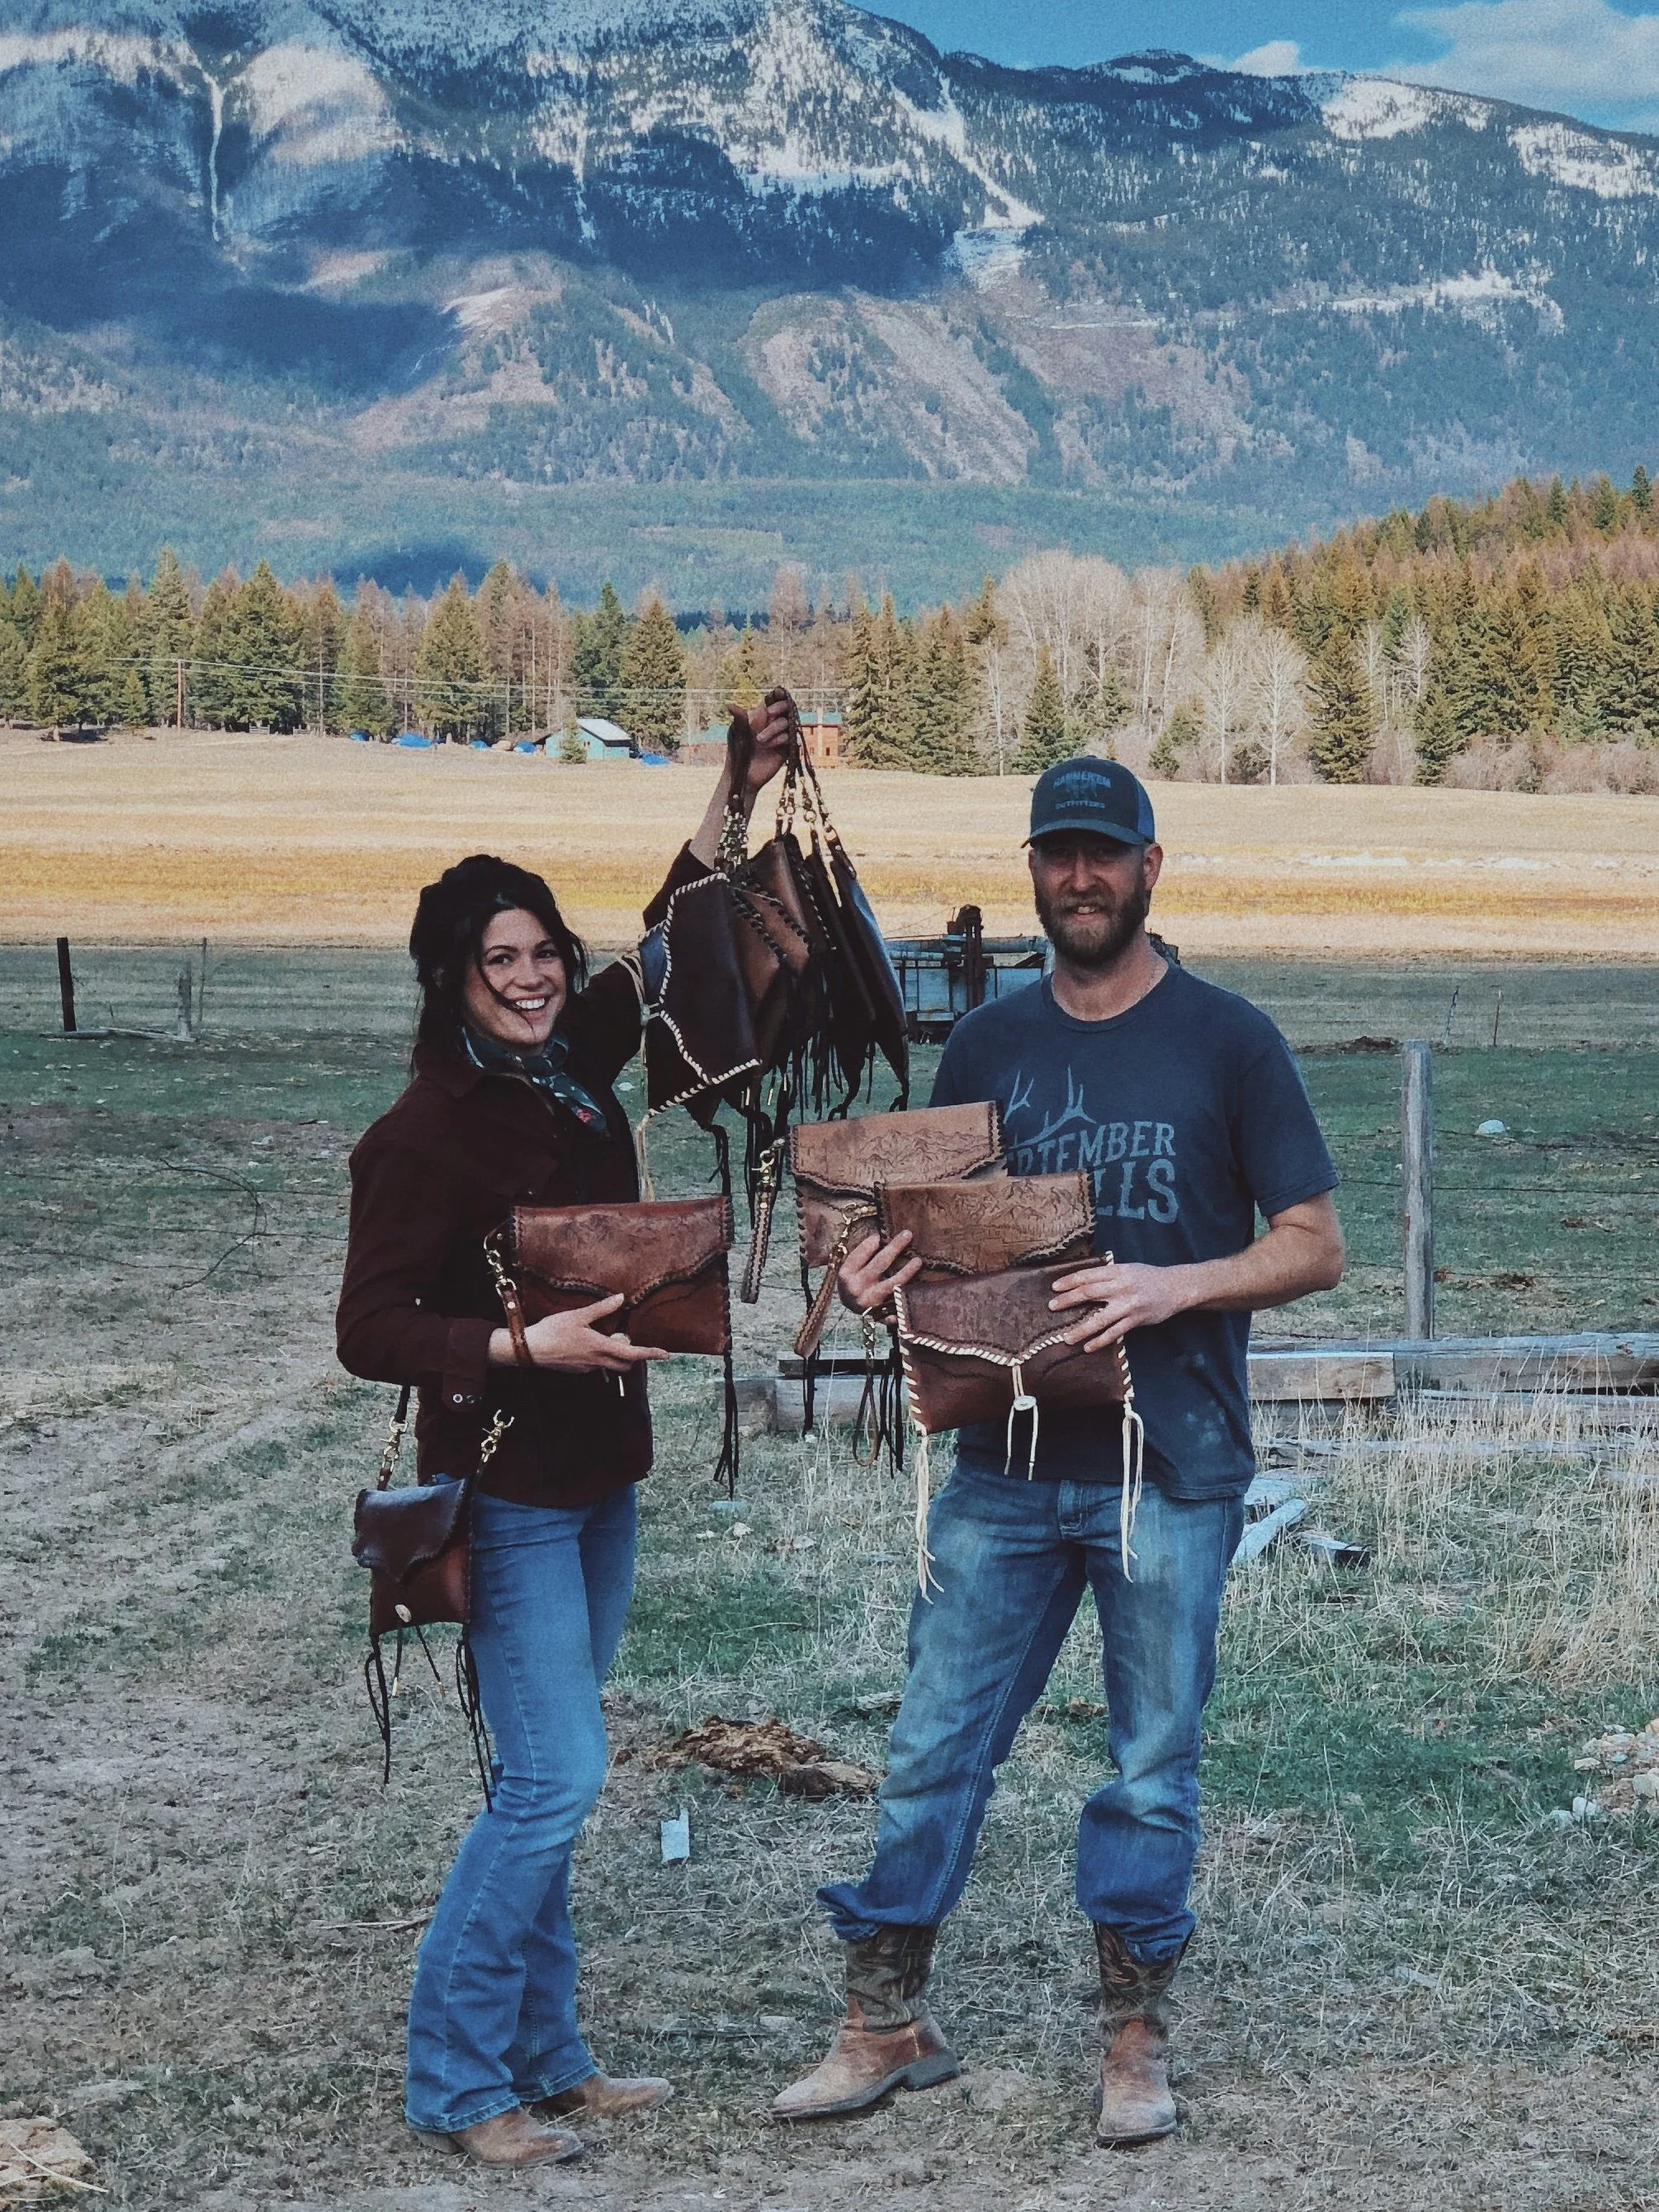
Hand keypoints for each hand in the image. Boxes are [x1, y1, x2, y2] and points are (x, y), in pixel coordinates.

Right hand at [496, 1293, 668, 1372]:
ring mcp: (588, 1368)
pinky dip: (599, 1356)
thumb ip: (602, 1308)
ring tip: (602, 1337)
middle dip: (631, 1354)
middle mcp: (597, 1361)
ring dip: (614, 1355)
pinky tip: (585, 1344)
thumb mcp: (578, 1315)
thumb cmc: (553, 1330)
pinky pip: (596, 1366)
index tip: (665, 1354)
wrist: (531, 1349)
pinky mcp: (578, 1371)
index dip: (650, 1354)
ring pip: (610, 1365)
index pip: (632, 1354)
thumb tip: (621, 1298)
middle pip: (625, 1364)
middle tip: (621, 1336)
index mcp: (600, 1347)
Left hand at [730, 687, 796, 796]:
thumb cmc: (737, 752)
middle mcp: (774, 723)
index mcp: (762, 716)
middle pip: (786, 708)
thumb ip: (739, 719)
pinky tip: (769, 746)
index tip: (778, 693)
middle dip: (780, 707)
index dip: (779, 694)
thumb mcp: (737, 733)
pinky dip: (779, 739)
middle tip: (769, 713)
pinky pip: (790, 737)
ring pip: (787, 722)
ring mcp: (781, 735)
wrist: (743, 774)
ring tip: (760, 740)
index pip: (774, 700)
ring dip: (774, 729)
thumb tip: (729, 705)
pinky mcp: (787, 748)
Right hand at [838, 1229, 919, 1315]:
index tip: (881, 1235)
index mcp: (846, 1274)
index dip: (872, 1242)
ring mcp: (870, 1301)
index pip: (861, 1254)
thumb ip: (862, 1254)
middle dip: (895, 1247)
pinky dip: (905, 1297)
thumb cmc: (853, 1280)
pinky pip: (897, 1304)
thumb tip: (881, 1238)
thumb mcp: (850, 1267)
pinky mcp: (880, 1313)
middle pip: (879, 1264)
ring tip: (918, 1261)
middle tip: (908, 1234)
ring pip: (892, 1284)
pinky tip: (917, 1290)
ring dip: (907, 1271)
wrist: (850, 1307)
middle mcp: (857, 1288)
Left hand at [1048, 1259, 1188, 1349]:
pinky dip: (1100, 1341)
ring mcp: (1128, 1305)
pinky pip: (1114, 1333)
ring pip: (1100, 1319)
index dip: (1069, 1281)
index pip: (1088, 1276)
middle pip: (1089, 1293)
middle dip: (1068, 1301)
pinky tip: (1089, 1347)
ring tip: (1067, 1337)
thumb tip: (1082, 1282)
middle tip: (1052, 1307)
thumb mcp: (1127, 1269)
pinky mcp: (1136, 1320)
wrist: (1175, 1287)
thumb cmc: (1148, 1277)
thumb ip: (1107, 1275)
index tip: (1055, 1287)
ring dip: (1081, 1329)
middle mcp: (1121, 1287)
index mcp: (1117, 1271)